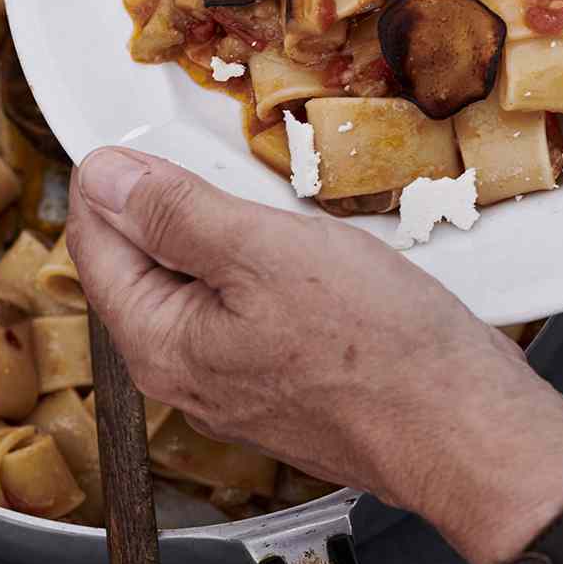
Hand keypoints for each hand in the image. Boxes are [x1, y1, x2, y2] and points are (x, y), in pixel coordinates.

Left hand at [68, 148, 562, 563]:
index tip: (155, 136)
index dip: (118, 178)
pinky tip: (314, 254)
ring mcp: (237, 385)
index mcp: (159, 343)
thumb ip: (173, 213)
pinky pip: (252, 308)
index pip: (96, 243)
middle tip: (232, 165)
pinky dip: (270, 268)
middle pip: (148, 263)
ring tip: (279, 207)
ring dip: (231, 234)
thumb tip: (101, 177)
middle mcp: (185, 374)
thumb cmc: (378, 348)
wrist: (466, 428)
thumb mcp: (263, 252)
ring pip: (206, 283)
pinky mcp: (286, 384)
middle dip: (178, 204)